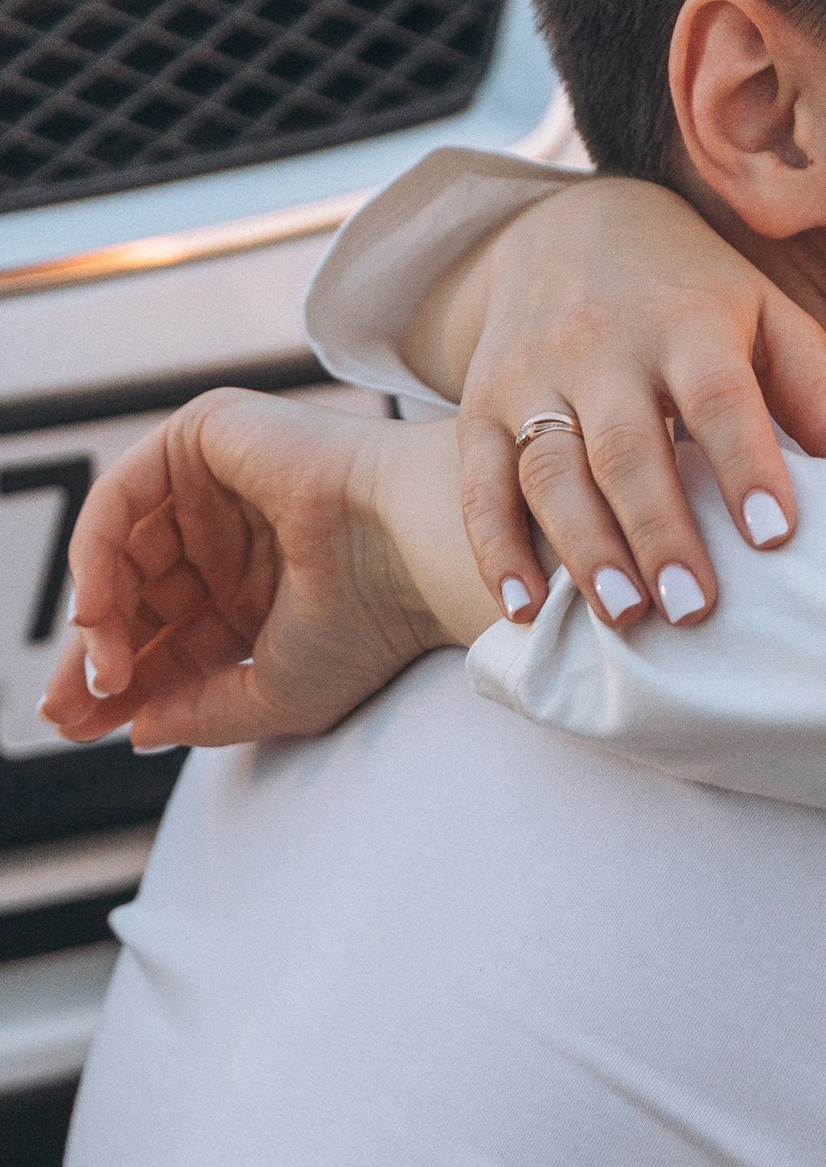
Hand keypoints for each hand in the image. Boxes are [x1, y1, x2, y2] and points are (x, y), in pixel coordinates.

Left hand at [41, 393, 462, 752]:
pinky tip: (96, 612)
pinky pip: (122, 496)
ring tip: (101, 668)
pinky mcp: (204, 435)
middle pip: (138, 597)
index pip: (173, 638)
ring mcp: (218, 485)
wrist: (413, 552)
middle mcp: (236, 537)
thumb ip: (202, 714)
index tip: (88, 729)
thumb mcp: (275, 694)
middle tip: (72, 709)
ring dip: (96, 615)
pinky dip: (93, 554)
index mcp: (262, 592)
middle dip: (100, 654)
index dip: (126, 684)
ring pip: (122, 552)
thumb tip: (136, 731)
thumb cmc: (374, 622)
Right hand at [438, 179, 825, 634]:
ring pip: (549, 470)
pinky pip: (477, 483)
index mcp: (686, 323)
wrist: (573, 228)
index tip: (778, 538)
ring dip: (585, 549)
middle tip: (695, 608)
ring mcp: (532, 376)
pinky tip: (525, 608)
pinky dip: (496, 548)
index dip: (746, 466)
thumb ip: (816, 392)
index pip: (718, 396)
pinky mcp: (479, 406)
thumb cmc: (697, 296)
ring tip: (626, 620)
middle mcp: (602, 347)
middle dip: (658, 530)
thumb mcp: (766, 318)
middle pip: (626, 445)